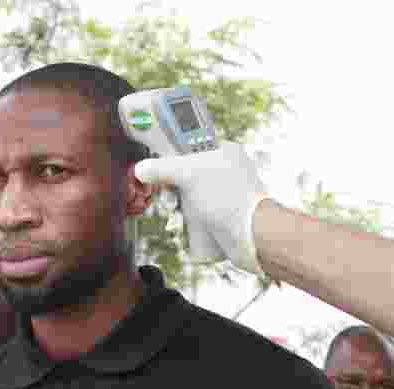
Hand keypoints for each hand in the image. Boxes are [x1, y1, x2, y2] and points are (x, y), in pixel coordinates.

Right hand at [134, 140, 269, 273]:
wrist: (252, 235)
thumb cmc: (226, 198)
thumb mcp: (188, 175)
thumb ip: (161, 168)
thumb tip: (141, 169)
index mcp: (223, 151)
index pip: (189, 146)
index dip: (171, 155)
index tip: (158, 165)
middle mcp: (225, 171)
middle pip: (186, 174)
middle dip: (171, 188)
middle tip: (168, 197)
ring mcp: (224, 194)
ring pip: (189, 195)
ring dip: (177, 206)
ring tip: (176, 215)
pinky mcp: (223, 215)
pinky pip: (198, 213)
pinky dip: (187, 219)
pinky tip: (182, 225)